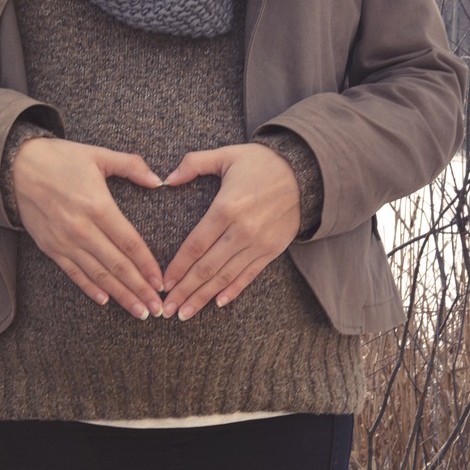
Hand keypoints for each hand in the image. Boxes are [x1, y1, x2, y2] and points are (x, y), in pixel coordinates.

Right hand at [12, 138, 165, 318]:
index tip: (161, 283)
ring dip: (120, 295)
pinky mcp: (50, 248)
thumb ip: (131, 166)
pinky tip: (105, 300)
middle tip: (158, 308)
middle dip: (139, 289)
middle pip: (117, 266)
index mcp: (98, 206)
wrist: (15, 167)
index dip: (147, 265)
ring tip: (139, 311)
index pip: (129, 243)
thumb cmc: (59, 159)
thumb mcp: (98, 155)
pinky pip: (74, 273)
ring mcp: (65, 241)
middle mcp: (82, 229)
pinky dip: (90, 288)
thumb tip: (159, 181)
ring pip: (98, 275)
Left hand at [161, 143, 300, 320]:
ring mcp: (259, 244)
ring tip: (184, 313)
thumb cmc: (262, 163)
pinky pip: (249, 275)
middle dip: (184, 291)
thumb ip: (193, 164)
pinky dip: (233, 291)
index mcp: (226, 208)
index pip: (195, 245)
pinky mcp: (272, 251)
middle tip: (166, 310)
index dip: (178, 267)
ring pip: (225, 277)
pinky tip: (217, 303)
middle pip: (207, 268)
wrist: (306, 173)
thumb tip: (166, 180)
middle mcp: (242, 231)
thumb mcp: (226, 155)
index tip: (163, 283)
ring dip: (203, 297)